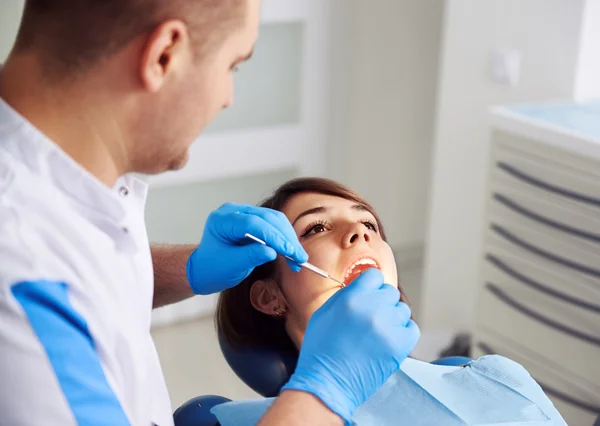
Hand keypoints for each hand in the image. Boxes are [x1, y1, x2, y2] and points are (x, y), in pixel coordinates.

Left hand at [187, 203, 307, 294]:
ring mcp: (244, 213)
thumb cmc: (213, 268)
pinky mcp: (254, 219)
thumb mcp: (231, 266)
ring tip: (298, 258)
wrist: (206, 269)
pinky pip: (274, 225)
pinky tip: (291, 252)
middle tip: (299, 257)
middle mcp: (234, 212)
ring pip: (274, 219)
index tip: (289, 251)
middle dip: (286, 238)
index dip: (273, 237)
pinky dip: (284, 238)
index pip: (252, 223)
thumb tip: (272, 251)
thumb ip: (250, 257)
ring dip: (288, 238)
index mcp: (222, 220)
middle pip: (267, 218)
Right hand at [281, 268, 419, 421]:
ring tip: (377, 332)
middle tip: (371, 318)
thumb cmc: (321, 349)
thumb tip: (363, 286)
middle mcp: (372, 308)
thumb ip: (346, 295)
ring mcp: (388, 327)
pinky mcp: (400, 345)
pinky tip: (388, 339)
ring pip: (402, 309)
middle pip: (390, 292)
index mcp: (352, 297)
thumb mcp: (325, 313)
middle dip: (381, 302)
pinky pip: (411, 328)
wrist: (329, 382)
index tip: (369, 295)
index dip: (371, 286)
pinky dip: (403, 332)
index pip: (375, 275)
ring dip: (392, 317)